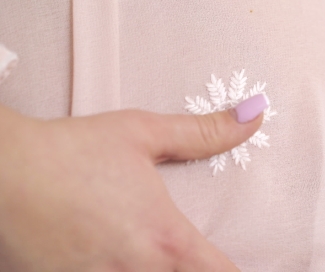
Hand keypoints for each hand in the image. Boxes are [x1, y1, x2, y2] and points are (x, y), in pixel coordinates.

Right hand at [0, 98, 264, 271]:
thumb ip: (204, 133)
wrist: (3, 171)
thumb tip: (254, 115)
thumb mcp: (144, 133)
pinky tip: (115, 262)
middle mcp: (138, 271)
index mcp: (165, 237)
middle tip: (192, 259)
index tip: (247, 266)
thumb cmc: (72, 150)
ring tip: (150, 256)